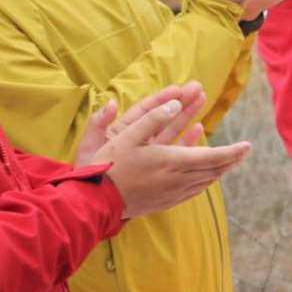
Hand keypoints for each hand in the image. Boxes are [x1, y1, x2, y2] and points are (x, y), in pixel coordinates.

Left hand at [76, 83, 208, 168]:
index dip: (161, 99)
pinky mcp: (156, 167)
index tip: (178, 89)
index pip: (144, 111)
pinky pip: (174, 151)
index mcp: (122, 131)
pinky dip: (186, 141)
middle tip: (198, 89)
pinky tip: (198, 129)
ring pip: (170, 131)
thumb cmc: (89, 173)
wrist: (95, 202)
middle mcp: (137, 140)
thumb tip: (110, 103)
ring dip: (186, 116)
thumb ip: (98, 123)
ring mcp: (148, 153)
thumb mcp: (90, 146)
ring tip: (201, 100)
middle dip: (180, 102)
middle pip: (162, 117)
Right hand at [83, 84, 251, 219]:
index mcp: (171, 162)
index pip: (212, 157)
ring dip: (218, 170)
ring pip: (204, 182)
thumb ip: (153, 118)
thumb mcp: (128, 135)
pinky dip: (204, 181)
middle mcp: (176, 180)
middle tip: (244, 151)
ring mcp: (171, 194)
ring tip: (228, 160)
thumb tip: (175, 103)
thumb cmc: (109, 166)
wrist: (96, 202)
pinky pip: (192, 191)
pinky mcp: (164, 202)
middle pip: (212, 170)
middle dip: (230, 160)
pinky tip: (204, 176)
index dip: (232, 152)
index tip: (248, 145)